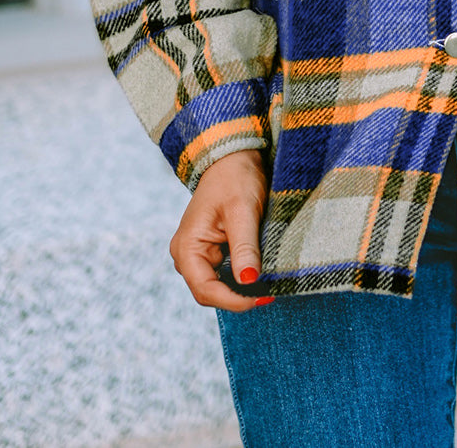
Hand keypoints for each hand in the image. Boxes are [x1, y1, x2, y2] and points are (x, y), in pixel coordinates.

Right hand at [169, 147, 269, 311]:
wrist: (233, 156)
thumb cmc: (235, 178)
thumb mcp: (242, 211)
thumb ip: (244, 247)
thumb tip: (249, 282)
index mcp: (186, 247)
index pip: (206, 290)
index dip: (234, 300)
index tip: (262, 297)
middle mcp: (187, 255)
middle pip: (210, 292)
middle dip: (238, 297)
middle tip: (270, 293)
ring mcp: (198, 253)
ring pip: (218, 285)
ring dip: (241, 288)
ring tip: (269, 284)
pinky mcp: (211, 249)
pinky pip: (224, 273)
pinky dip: (241, 276)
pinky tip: (261, 274)